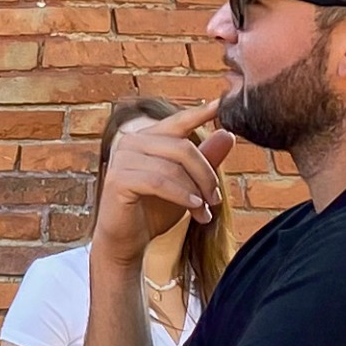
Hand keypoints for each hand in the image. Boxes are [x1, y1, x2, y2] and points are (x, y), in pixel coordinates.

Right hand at [91, 101, 233, 260]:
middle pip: (182, 147)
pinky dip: (181, 195)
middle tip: (216, 199)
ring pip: (172, 167)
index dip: (200, 113)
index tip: (221, 104)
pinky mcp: (118, 179)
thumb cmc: (153, 210)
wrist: (127, 240)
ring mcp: (122, 159)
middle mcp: (132, 142)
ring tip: (204, 211)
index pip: (178, 121)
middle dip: (205, 175)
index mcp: (147, 137)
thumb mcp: (187, 184)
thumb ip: (204, 160)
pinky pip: (158, 182)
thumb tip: (228, 134)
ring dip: (195, 191)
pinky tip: (194, 208)